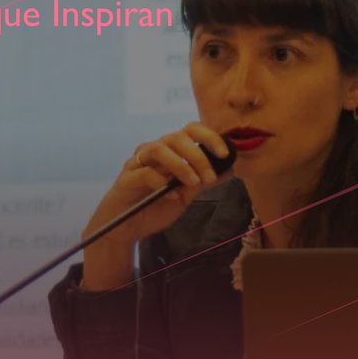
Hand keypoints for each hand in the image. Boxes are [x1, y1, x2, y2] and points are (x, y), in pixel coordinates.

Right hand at [80, 122, 232, 290]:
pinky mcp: (127, 177)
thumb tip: (230, 168)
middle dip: (198, 155)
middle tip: (209, 177)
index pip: (190, 131)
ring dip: (181, 165)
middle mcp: (154, 151)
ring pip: (159, 148)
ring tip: (193, 184)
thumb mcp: (186, 195)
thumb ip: (204, 181)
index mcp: (170, 151)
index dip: (209, 137)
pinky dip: (161, 182)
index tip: (224, 154)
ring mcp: (138, 162)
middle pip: (177, 137)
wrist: (127, 227)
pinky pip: (145, 172)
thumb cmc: (155, 207)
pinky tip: (171, 196)